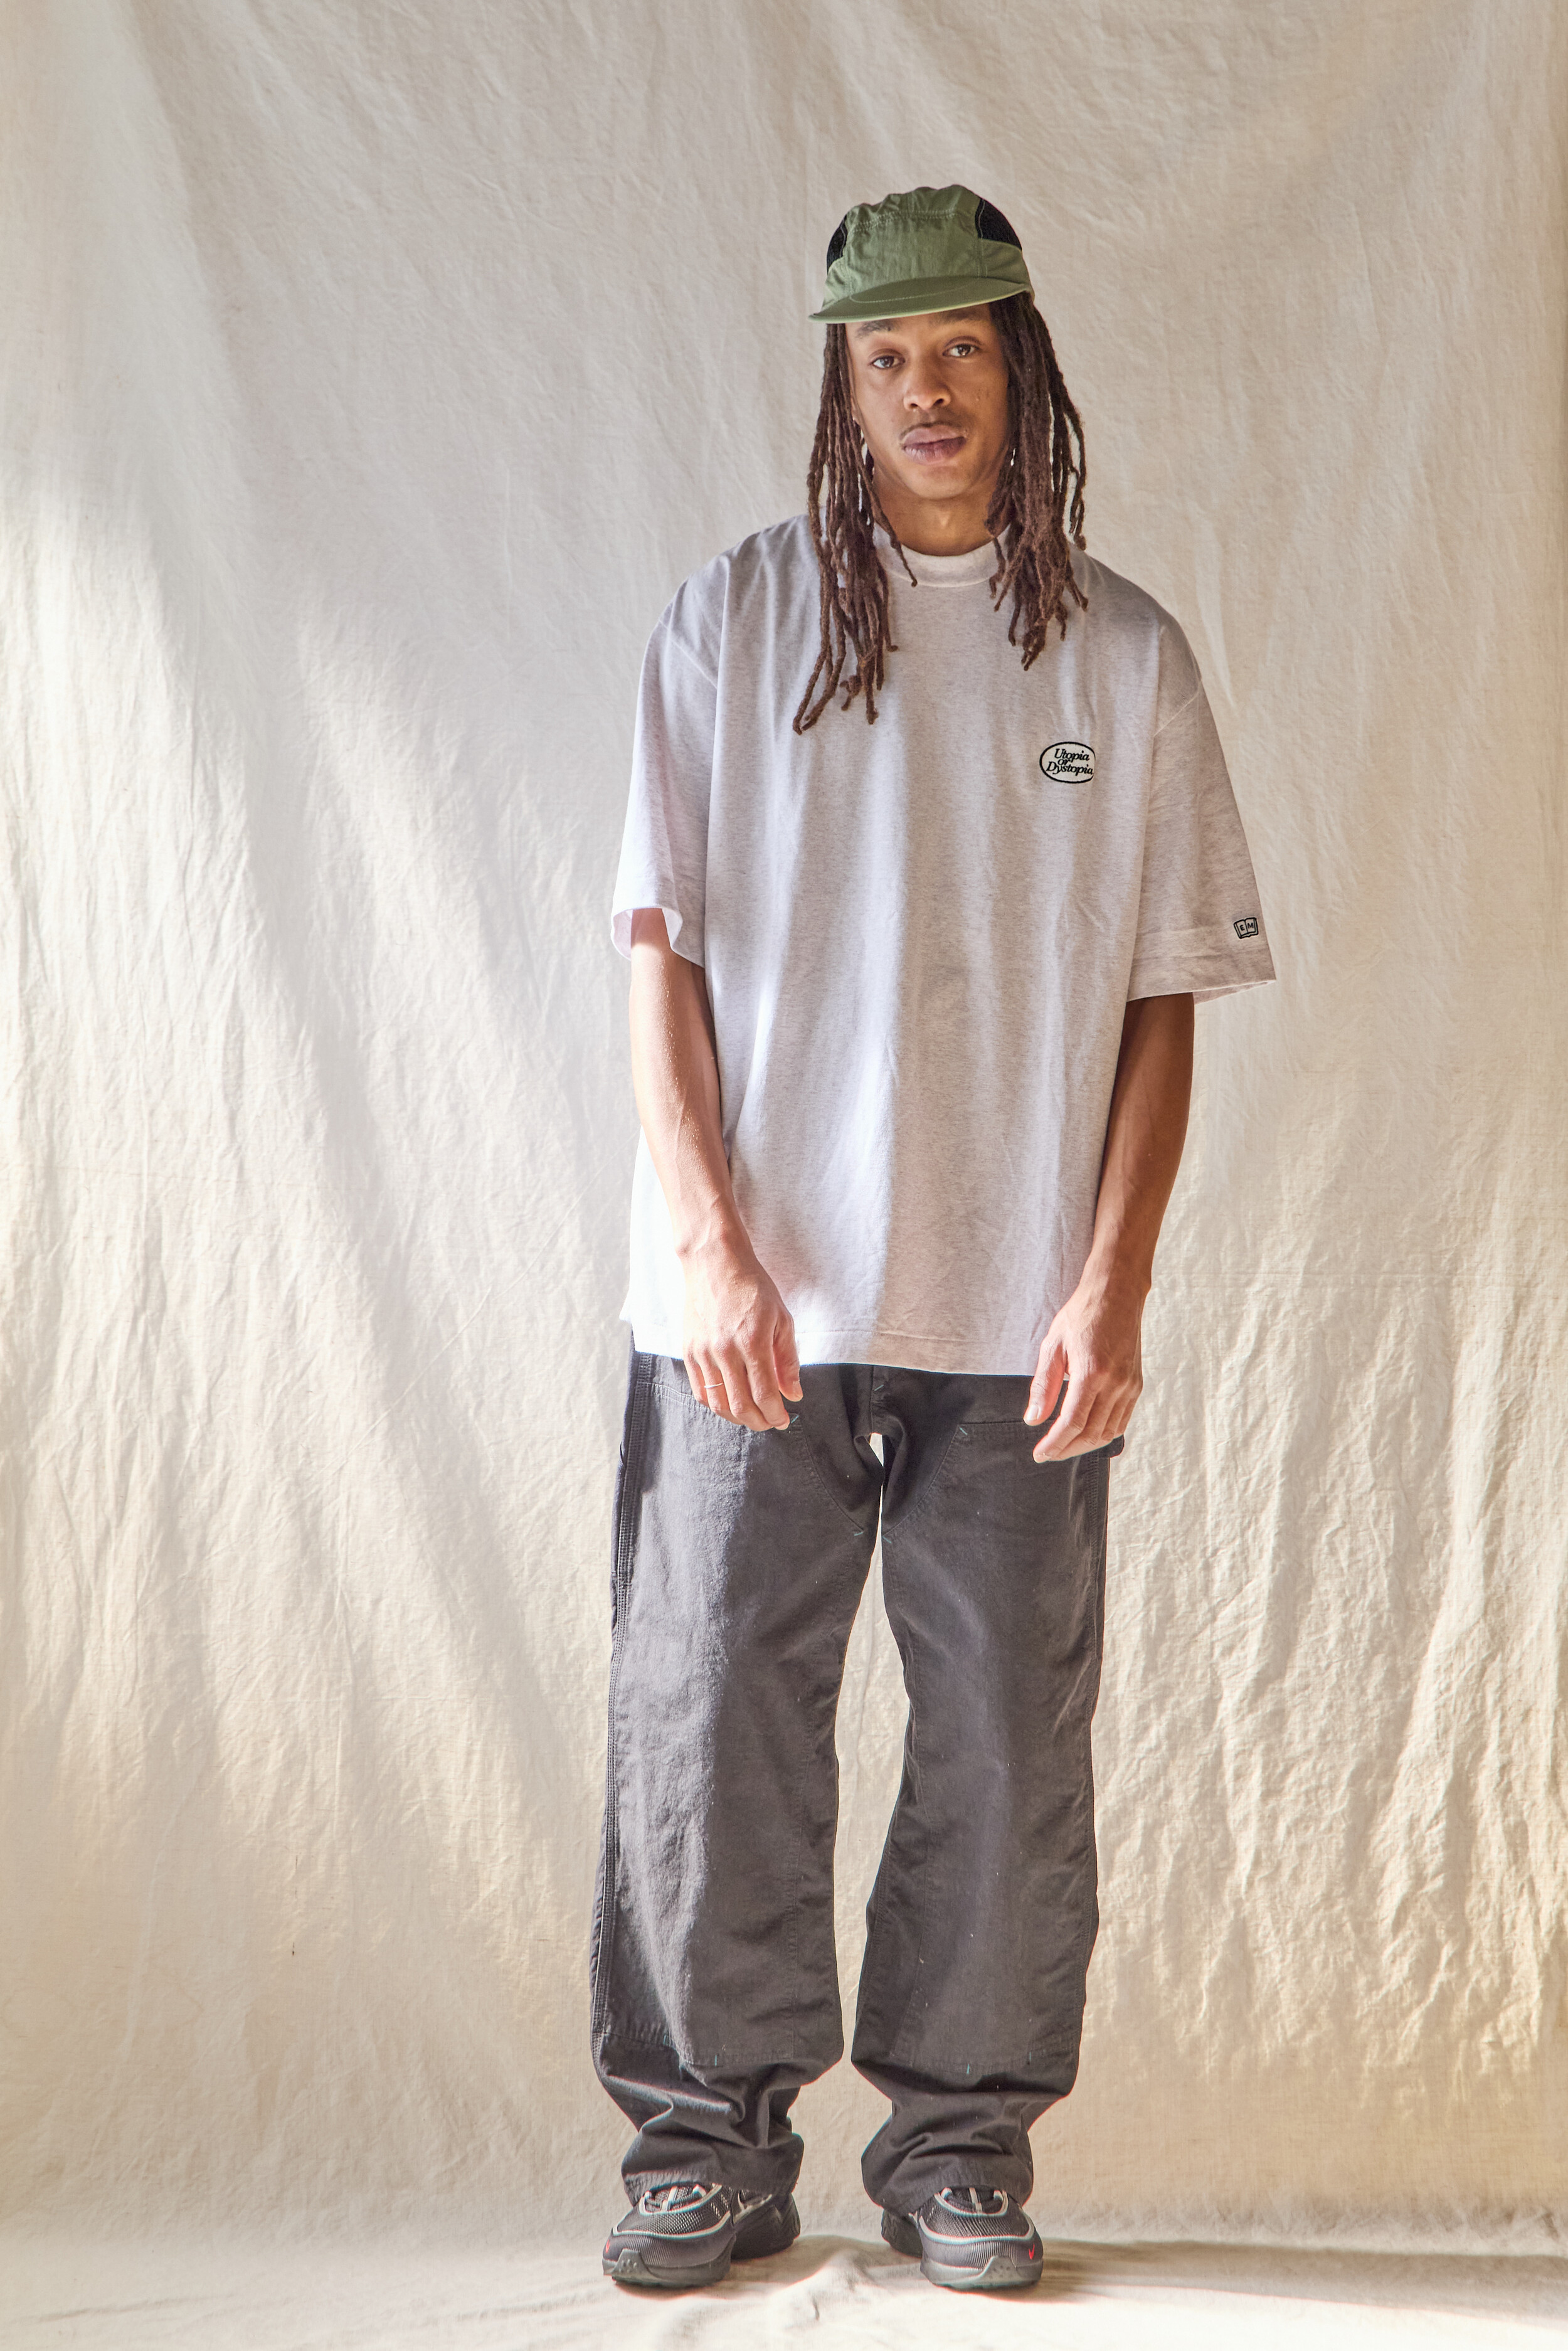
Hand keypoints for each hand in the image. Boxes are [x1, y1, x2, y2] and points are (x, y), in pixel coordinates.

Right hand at [682, 1233, 802, 1431]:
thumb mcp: (782, 1318)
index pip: (765, 1394)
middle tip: (770, 1422)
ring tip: (751, 1416)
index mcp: (753, 1342)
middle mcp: (725, 1351)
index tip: (783, 1419)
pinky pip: (700, 1390)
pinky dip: (715, 1404)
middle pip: (740, 1405)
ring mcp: (703, 1352)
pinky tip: (729, 1402)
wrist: (715, 1263)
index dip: (776, 1414)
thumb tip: (793, 1393)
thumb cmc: (752, 1287)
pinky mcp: (689, 1351)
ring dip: (736, 1417)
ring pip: (718, 1403)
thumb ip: (788, 1359)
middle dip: (758, 1421)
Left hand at [1025, 1271, 1144, 1460]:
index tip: (1039, 1454)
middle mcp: (1115, 1383)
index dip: (1055, 1444)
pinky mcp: (1136, 1385)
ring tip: (1064, 1446)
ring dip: (1085, 1445)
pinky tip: (1087, 1433)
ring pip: (1109, 1432)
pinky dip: (1104, 1433)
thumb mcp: (1052, 1346)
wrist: (1116, 1295)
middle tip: (1048, 1453)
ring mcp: (1129, 1386)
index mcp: (1091, 1373)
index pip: (1072, 1422)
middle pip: (1091, 1433)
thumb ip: (1043, 1386)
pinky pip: (1121, 1420)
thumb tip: (1033, 1420)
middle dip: (1067, 1449)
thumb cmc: (1081, 1316)